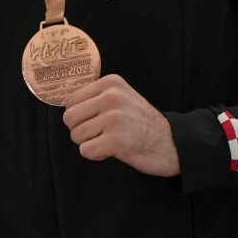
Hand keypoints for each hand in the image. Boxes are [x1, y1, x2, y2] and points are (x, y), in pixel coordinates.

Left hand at [62, 75, 180, 176]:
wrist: (172, 143)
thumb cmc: (141, 123)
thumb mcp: (121, 97)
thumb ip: (96, 97)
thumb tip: (65, 105)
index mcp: (110, 83)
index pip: (70, 101)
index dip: (79, 115)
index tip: (97, 120)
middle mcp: (111, 97)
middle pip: (69, 118)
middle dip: (80, 130)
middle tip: (101, 133)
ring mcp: (114, 118)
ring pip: (76, 135)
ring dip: (89, 143)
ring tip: (110, 139)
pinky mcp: (116, 140)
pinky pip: (86, 151)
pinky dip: (96, 155)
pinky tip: (113, 149)